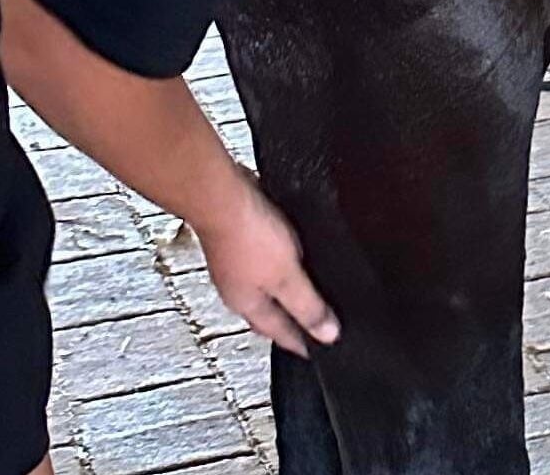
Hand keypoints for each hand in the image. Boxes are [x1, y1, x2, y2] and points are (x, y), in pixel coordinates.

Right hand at [195, 165, 341, 354]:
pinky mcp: (239, 242)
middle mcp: (237, 289)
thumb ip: (308, 306)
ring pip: (262, 289)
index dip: (300, 342)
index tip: (316, 351)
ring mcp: (236, 265)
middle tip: (305, 330)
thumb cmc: (247, 235)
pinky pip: (261, 264)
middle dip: (287, 323)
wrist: (221, 197)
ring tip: (297, 298)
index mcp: (247, 304)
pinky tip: (285, 258)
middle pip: (267, 313)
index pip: (279, 332)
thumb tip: (327, 335)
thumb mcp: (288, 277)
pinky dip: (275, 269)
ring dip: (280, 295)